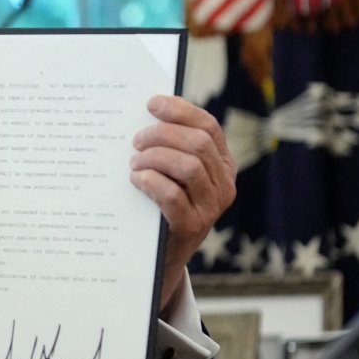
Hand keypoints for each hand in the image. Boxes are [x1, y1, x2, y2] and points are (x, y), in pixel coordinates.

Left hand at [130, 95, 235, 311]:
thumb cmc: (161, 204)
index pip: (208, 126)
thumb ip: (170, 147)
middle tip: (136, 141)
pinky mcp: (193, 226)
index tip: (152, 103)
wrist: (161, 254)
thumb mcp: (173, 173)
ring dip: (155, 158)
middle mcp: (224, 184)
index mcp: (222, 164)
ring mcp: (212, 206)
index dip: (180, 110)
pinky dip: (151, 181)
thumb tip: (146, 114)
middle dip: (162, 135)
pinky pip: (173, 195)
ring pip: (188, 167)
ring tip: (134, 162)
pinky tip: (136, 179)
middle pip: (197, 143)